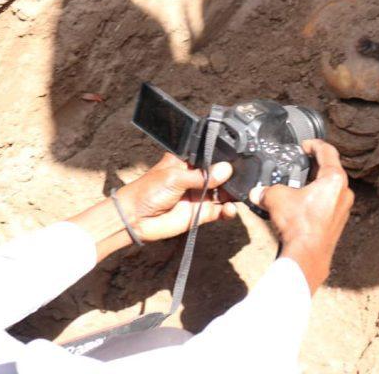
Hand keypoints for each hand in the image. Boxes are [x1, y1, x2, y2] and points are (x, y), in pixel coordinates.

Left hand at [116, 153, 237, 241]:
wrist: (135, 219)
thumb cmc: (147, 192)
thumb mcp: (175, 178)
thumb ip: (202, 176)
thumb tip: (226, 169)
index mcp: (189, 163)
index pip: (211, 158)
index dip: (224, 158)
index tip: (239, 159)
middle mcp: (197, 178)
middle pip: (221, 175)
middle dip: (233, 177)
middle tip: (243, 178)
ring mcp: (201, 196)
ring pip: (224, 193)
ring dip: (233, 194)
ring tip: (239, 194)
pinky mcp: (202, 213)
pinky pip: (220, 211)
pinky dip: (228, 211)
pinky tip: (230, 209)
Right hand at [250, 139, 353, 292]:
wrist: (307, 256)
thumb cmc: (300, 225)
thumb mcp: (276, 198)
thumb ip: (267, 190)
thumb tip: (257, 193)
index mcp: (335, 179)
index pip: (328, 151)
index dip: (314, 144)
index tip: (306, 145)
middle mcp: (344, 192)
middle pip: (331, 170)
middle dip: (314, 166)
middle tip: (301, 163)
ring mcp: (343, 209)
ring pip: (330, 189)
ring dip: (315, 184)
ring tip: (298, 185)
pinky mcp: (337, 223)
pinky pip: (328, 204)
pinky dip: (316, 200)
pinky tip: (301, 205)